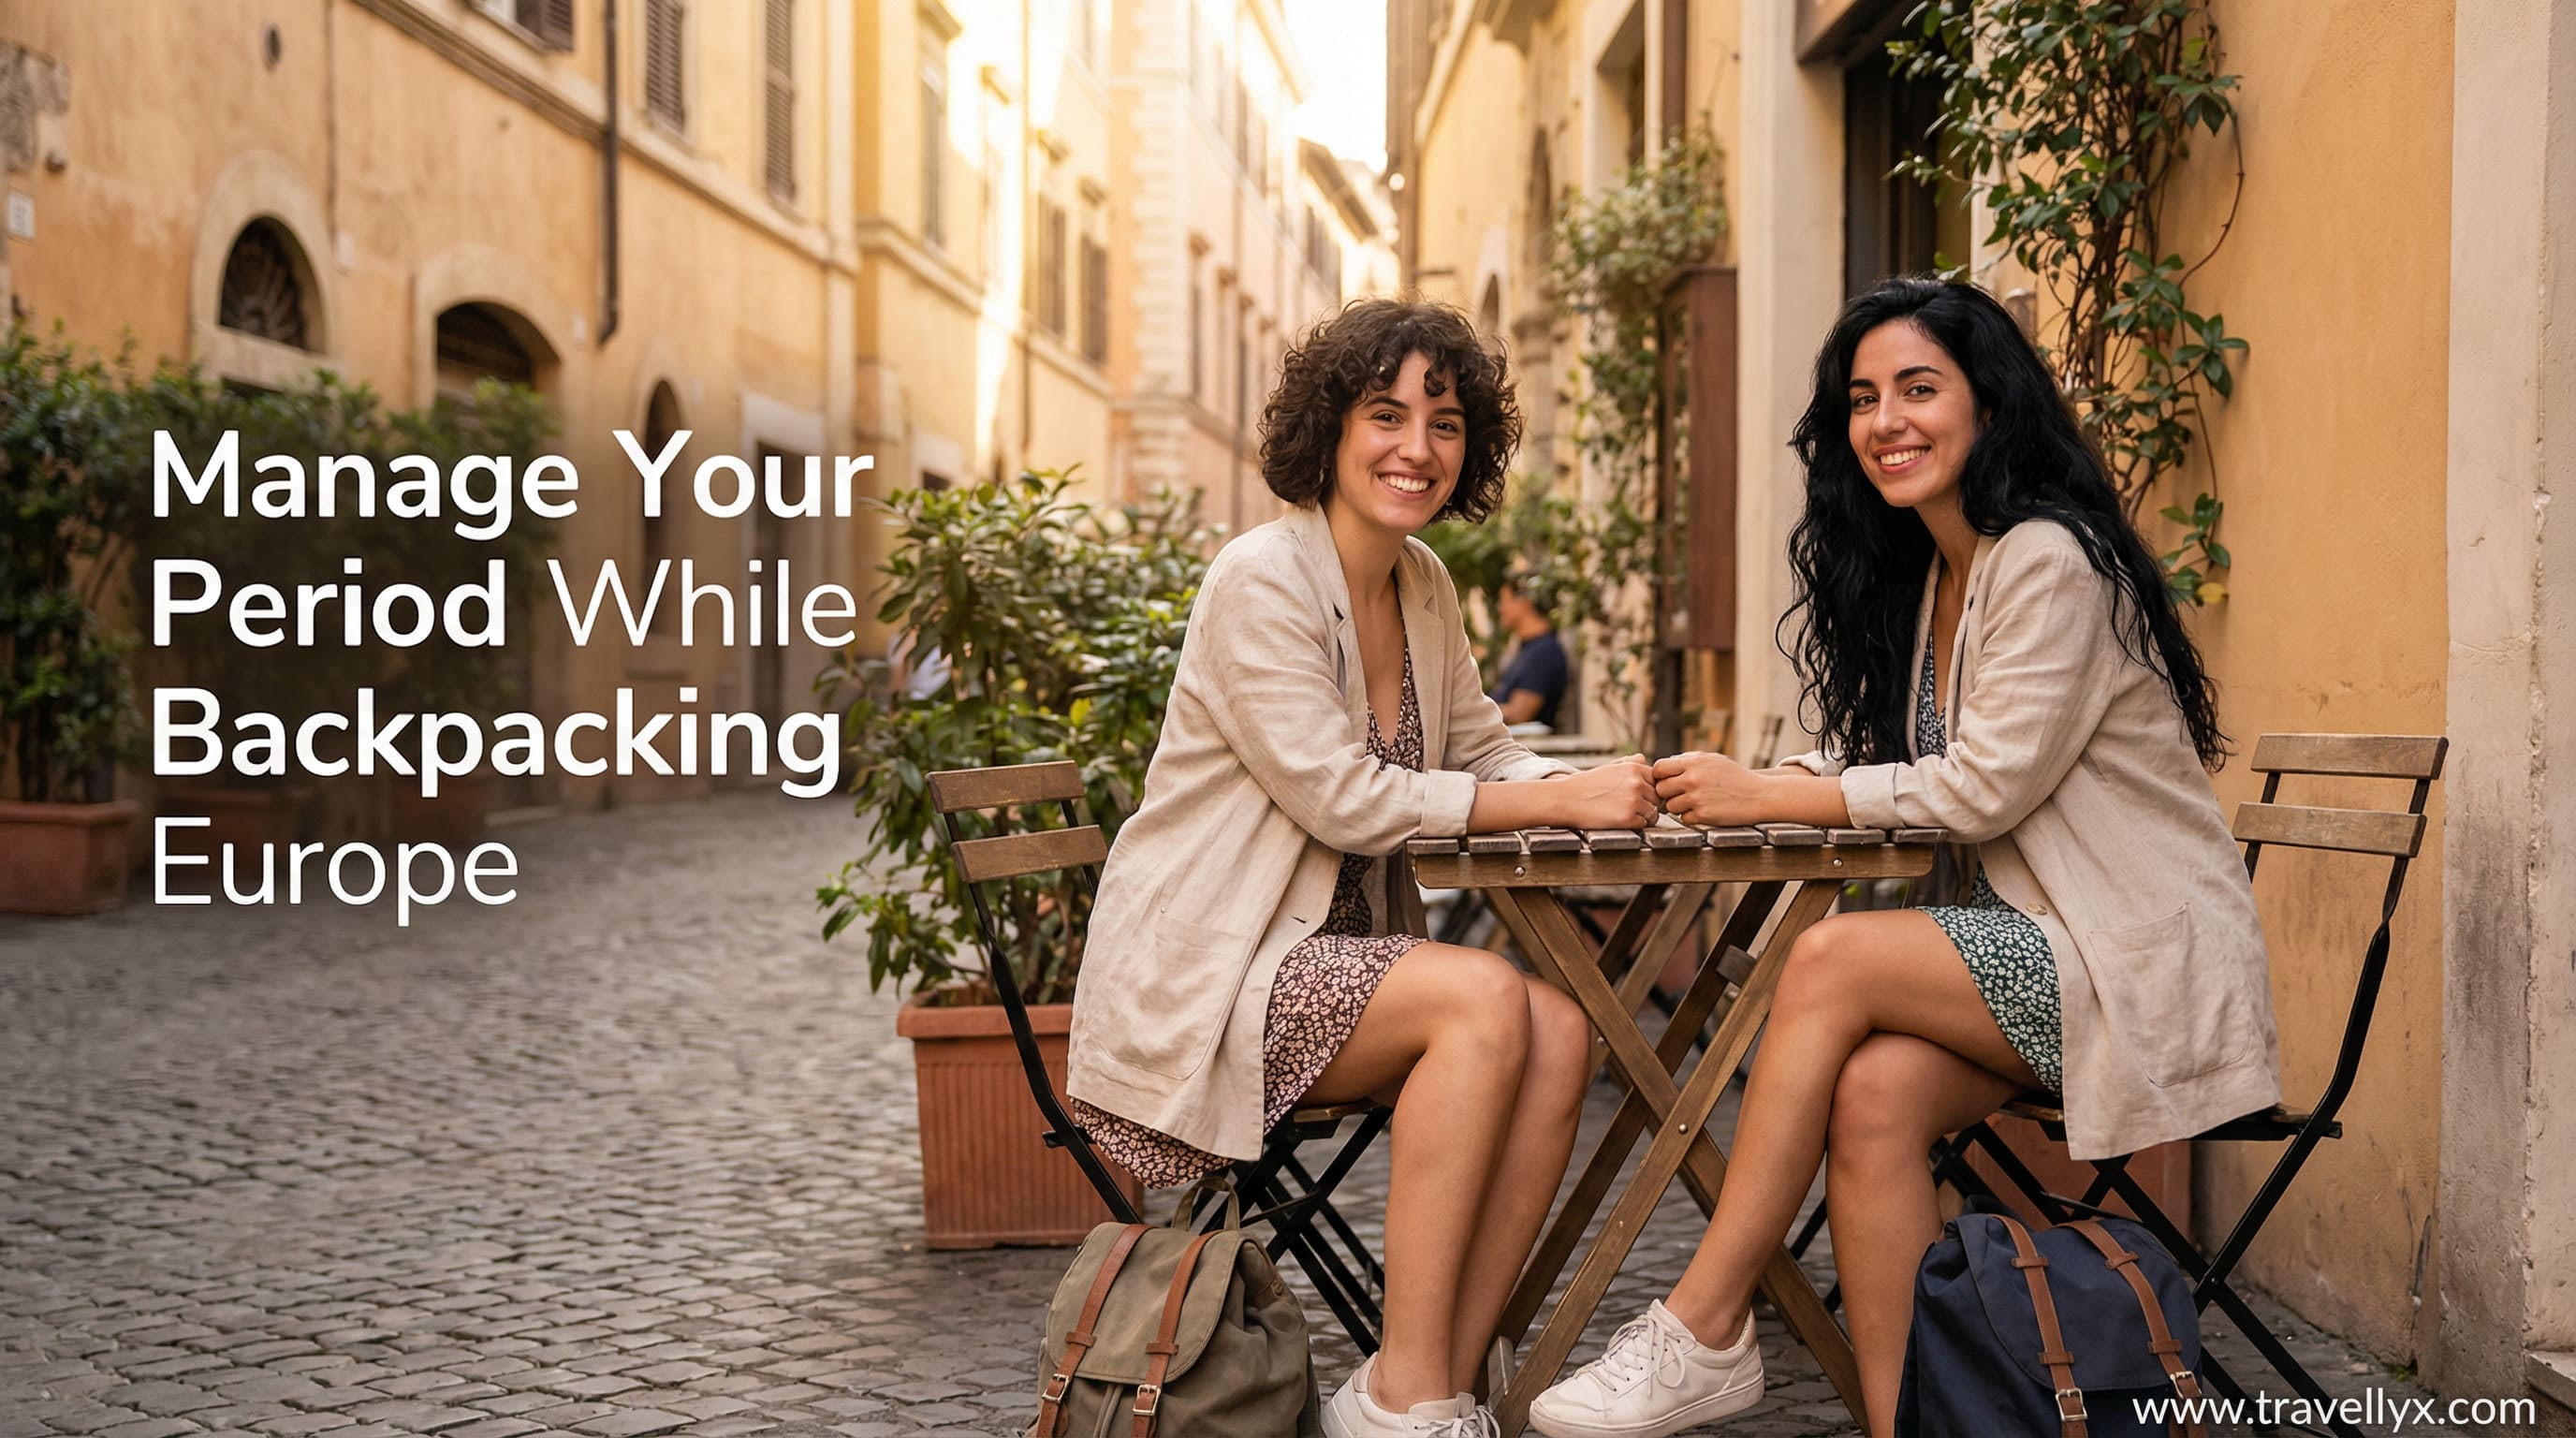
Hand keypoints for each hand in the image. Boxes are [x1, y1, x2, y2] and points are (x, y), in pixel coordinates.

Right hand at [1549, 754, 1660, 829]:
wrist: (1565, 800)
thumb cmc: (1585, 785)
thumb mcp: (1607, 768)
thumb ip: (1628, 763)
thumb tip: (1643, 758)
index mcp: (1634, 768)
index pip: (1657, 781)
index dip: (1649, 790)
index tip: (1638, 796)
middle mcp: (1637, 782)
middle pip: (1658, 798)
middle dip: (1648, 804)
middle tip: (1631, 808)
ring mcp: (1633, 800)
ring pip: (1653, 813)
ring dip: (1644, 817)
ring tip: (1626, 815)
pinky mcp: (1628, 818)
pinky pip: (1644, 825)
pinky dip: (1636, 826)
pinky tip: (1621, 821)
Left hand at [1652, 751, 1768, 827]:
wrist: (1759, 795)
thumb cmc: (1736, 777)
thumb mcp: (1713, 759)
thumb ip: (1689, 759)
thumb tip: (1667, 764)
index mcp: (1693, 763)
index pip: (1659, 768)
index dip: (1660, 776)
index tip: (1668, 781)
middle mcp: (1692, 779)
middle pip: (1661, 789)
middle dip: (1668, 793)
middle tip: (1680, 794)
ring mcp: (1697, 798)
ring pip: (1670, 806)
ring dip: (1679, 807)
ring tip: (1695, 802)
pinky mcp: (1703, 815)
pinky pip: (1684, 818)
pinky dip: (1691, 817)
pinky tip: (1704, 810)